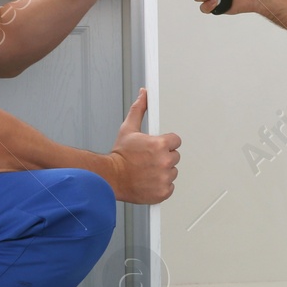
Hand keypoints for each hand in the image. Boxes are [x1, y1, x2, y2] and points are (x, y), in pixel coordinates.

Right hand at [106, 89, 180, 203]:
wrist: (110, 178)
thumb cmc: (119, 156)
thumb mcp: (128, 129)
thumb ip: (139, 110)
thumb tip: (144, 95)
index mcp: (159, 145)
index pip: (176, 140)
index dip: (166, 143)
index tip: (156, 147)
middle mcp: (164, 161)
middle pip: (175, 156)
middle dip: (164, 157)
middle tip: (148, 160)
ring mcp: (165, 178)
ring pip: (173, 171)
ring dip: (163, 171)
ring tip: (147, 170)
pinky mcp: (163, 192)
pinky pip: (169, 187)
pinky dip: (161, 186)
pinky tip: (149, 181)